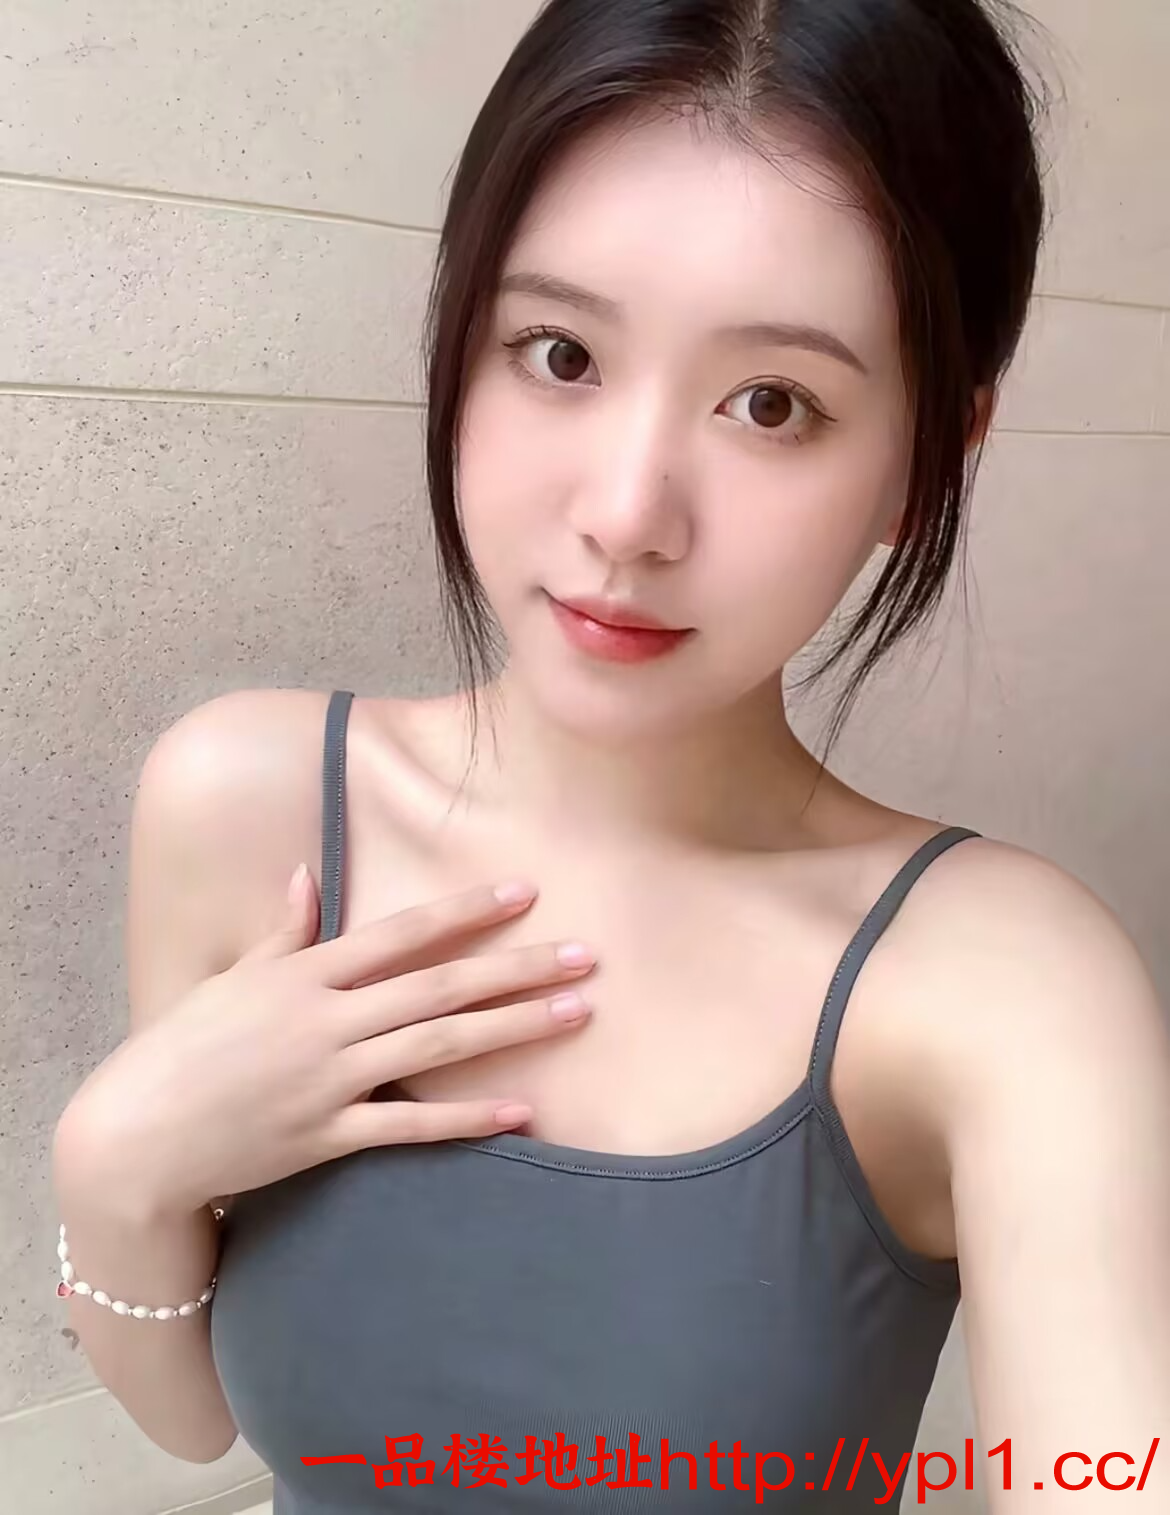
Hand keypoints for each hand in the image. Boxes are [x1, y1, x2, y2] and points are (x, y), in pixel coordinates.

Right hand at [61, 871, 593, 1214]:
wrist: (135, 1137)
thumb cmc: (181, 1049)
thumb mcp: (231, 979)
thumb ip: (284, 931)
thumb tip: (311, 871)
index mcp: (304, 974)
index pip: (401, 934)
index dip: (465, 912)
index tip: (523, 892)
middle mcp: (325, 1020)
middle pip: (439, 986)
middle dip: (517, 967)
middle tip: (585, 954)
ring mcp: (329, 1079)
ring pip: (439, 1046)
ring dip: (513, 1029)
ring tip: (575, 1013)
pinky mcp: (328, 1136)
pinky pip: (410, 1126)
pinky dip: (467, 1119)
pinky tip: (522, 1113)